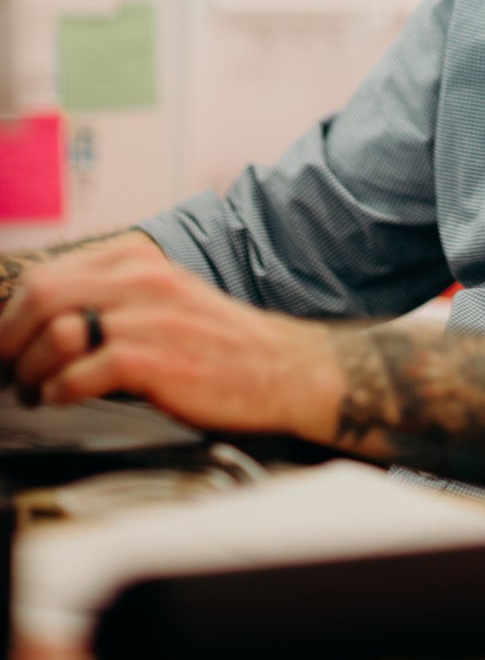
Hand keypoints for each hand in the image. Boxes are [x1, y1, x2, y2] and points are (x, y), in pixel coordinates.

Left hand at [0, 237, 335, 435]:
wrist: (283, 368)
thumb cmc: (220, 343)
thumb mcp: (165, 299)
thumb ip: (114, 298)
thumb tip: (48, 320)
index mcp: (140, 262)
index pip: (49, 273)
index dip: (13, 312)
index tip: (7, 340)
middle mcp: (143, 280)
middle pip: (42, 295)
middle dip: (9, 338)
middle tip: (6, 368)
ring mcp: (150, 319)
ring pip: (55, 333)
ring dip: (29, 369)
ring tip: (34, 389)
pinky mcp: (158, 361)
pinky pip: (83, 372)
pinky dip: (61, 390)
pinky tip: (65, 397)